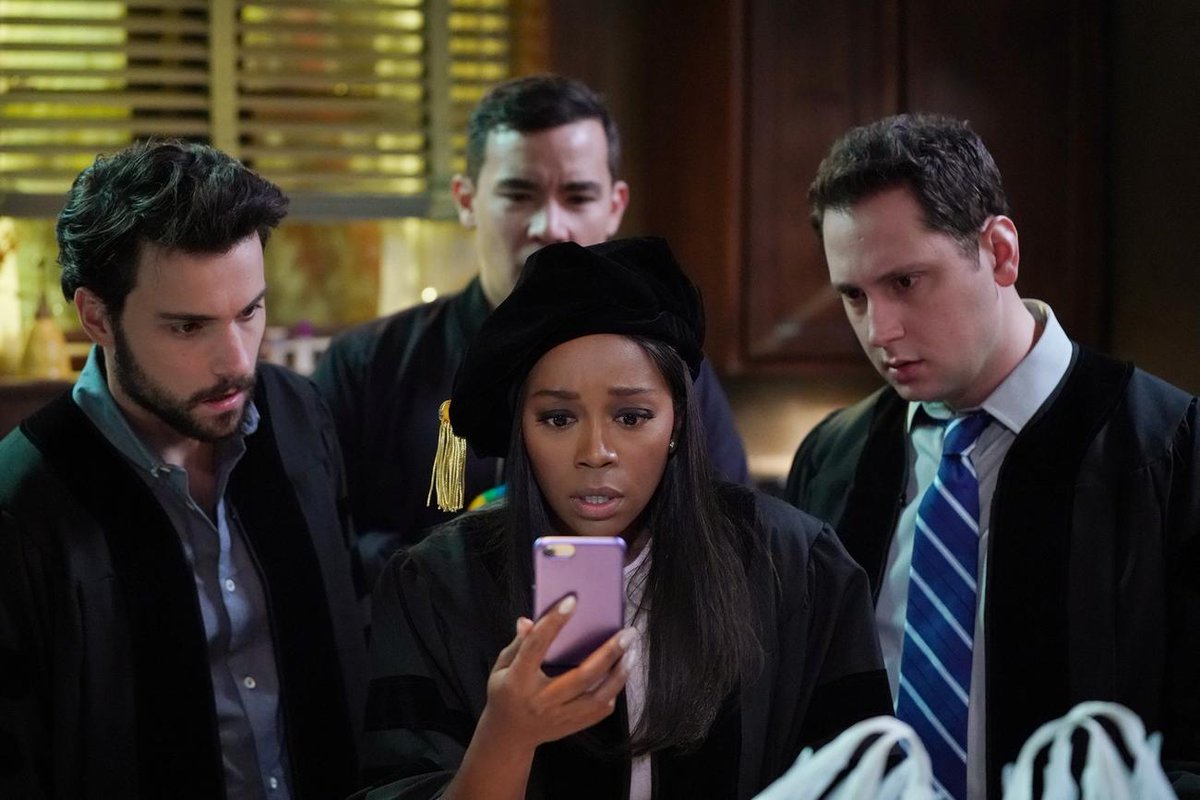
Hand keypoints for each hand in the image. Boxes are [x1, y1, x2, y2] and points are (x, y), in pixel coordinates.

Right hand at [477, 595, 637, 752]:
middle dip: (608, 652)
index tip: (572, 600)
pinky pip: (600, 711)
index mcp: (519, 679)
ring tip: (632, 653)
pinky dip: (613, 692)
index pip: (537, 646)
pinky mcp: (571, 726)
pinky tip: (620, 675)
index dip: (553, 622)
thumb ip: (518, 643)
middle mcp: (542, 700)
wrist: (508, 736)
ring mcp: (559, 716)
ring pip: (598, 697)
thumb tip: (529, 620)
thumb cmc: (505, 693)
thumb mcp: (502, 666)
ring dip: (619, 674)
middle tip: (627, 633)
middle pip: (582, 676)